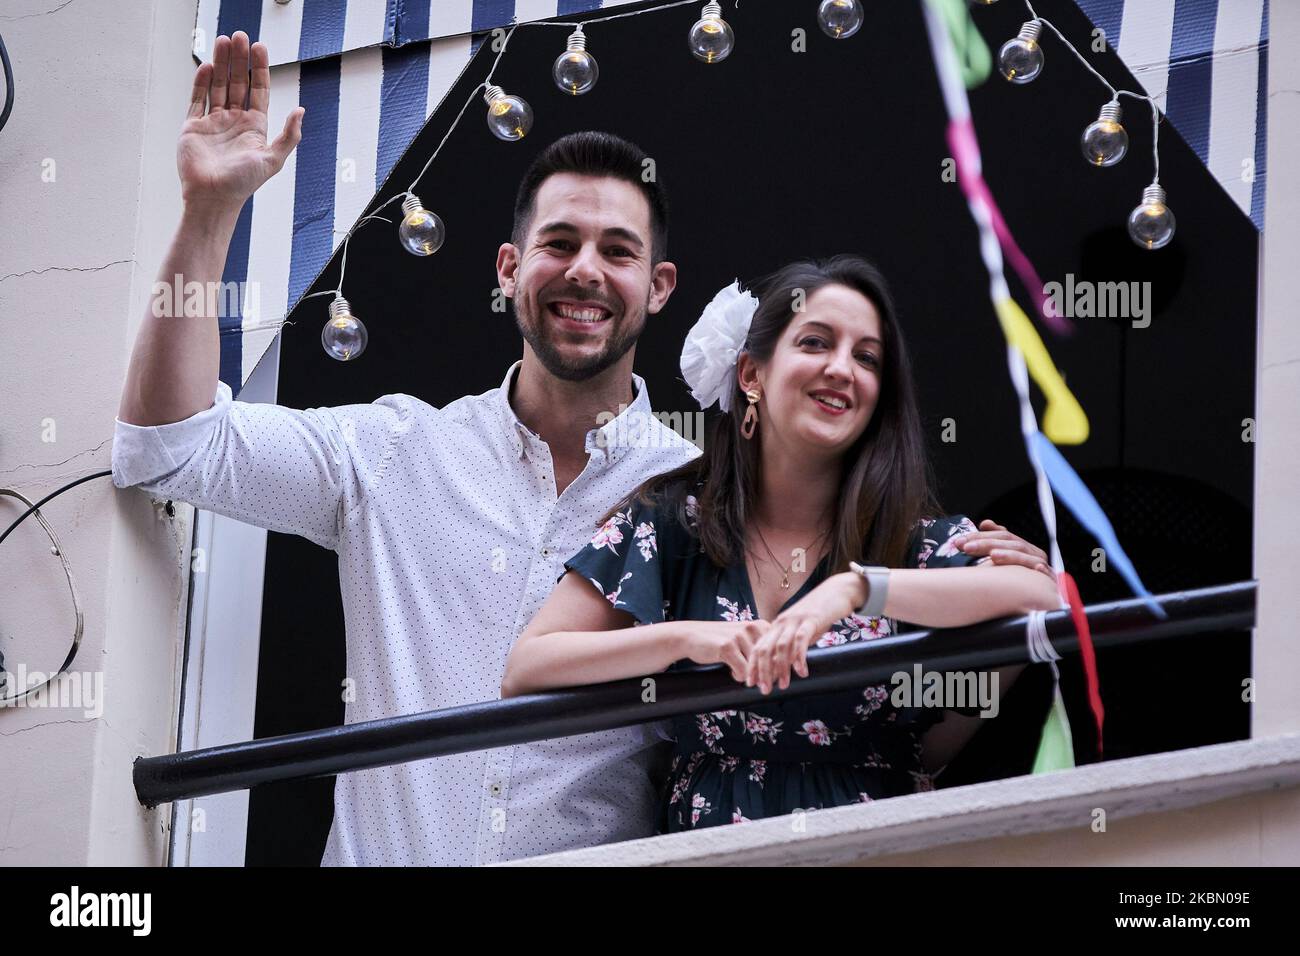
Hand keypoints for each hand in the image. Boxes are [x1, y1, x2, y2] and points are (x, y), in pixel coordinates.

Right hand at [177, 32, 303, 213]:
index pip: (258, 91)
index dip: (259, 69)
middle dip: (239, 59)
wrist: (213, 197)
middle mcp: (235, 122)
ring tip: (224, 41)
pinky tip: (208, 65)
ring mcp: (214, 122)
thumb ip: (289, 136)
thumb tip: (301, 111)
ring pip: (218, 86)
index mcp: (255, 128)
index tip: (260, 47)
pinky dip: (202, 82)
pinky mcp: (193, 126)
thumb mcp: (273, 159)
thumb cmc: (243, 183)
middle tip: (240, 36)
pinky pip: (198, 99)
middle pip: (238, 83)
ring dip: (222, 64)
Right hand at [680, 620, 769, 683]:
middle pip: (770, 661)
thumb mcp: (745, 640)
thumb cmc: (721, 640)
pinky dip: (738, 676)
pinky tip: (731, 671)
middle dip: (767, 676)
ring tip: (739, 671)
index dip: (778, 667)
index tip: (776, 679)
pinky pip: (742, 672)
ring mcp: (739, 636)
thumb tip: (781, 671)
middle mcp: (752, 628)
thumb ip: (762, 649)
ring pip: (756, 668)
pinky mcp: (727, 647)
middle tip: (763, 686)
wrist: (692, 636)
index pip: (778, 650)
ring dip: (750, 676)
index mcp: (760, 625)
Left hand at [746, 572, 863, 694]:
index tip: (750, 684)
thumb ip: (792, 647)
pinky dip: (799, 656)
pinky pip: (801, 639)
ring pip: (780, 646)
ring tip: (783, 685)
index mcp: (776, 626)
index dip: (753, 666)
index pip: (758, 648)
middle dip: (762, 671)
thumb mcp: (801, 632)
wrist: (836, 592)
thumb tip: (785, 669)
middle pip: (764, 649)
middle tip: (764, 690)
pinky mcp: (810, 620)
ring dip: (780, 668)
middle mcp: (781, 623)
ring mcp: (795, 620)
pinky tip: (801, 671)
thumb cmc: (818, 615)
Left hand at [954, 519, 1053, 578]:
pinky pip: (1046, 573)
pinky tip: (1035, 569)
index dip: (980, 536)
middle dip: (987, 543)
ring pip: (1025, 555)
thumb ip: (997, 541)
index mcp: (1021, 546)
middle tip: (966, 547)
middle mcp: (1033, 553)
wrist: (1046, 600)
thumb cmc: (1021, 580)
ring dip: (1009, 555)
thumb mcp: (1006, 559)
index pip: (1001, 535)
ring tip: (993, 555)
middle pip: (1010, 542)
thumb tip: (985, 523)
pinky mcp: (1051, 580)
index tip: (959, 542)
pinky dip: (1040, 569)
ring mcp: (1042, 565)